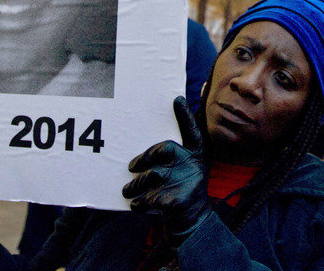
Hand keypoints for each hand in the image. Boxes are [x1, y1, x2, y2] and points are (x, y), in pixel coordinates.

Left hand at [122, 96, 210, 244]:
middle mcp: (194, 166)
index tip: (177, 99)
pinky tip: (135, 205)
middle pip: (163, 150)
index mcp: (196, 156)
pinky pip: (150, 197)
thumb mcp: (185, 170)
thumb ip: (173, 156)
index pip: (192, 132)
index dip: (185, 116)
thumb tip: (147, 145)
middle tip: (131, 167)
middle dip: (143, 158)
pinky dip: (139, 202)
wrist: (194, 224)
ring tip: (127, 190)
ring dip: (135, 184)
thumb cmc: (182, 190)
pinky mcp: (178, 202)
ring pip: (151, 176)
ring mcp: (187, 183)